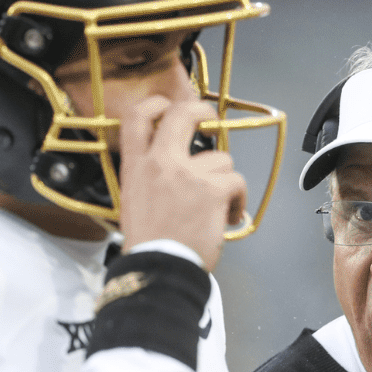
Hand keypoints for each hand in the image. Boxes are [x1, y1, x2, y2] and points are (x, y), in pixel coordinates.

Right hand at [117, 95, 247, 270]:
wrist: (159, 267)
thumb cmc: (148, 243)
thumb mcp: (133, 200)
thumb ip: (148, 177)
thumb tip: (167, 170)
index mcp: (136, 166)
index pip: (135, 118)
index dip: (153, 104)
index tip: (165, 106)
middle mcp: (161, 162)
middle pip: (182, 115)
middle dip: (200, 109)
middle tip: (208, 117)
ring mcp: (189, 174)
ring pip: (221, 158)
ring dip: (224, 179)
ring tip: (218, 205)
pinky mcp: (213, 189)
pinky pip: (237, 182)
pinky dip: (238, 200)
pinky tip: (230, 216)